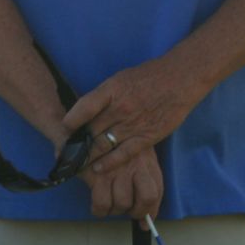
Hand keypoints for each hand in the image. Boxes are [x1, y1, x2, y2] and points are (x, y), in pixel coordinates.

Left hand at [74, 57, 207, 177]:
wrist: (181, 79)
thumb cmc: (150, 76)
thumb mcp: (121, 78)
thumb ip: (104, 96)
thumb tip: (85, 112)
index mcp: (112, 90)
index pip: (83, 107)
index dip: (70, 121)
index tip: (64, 129)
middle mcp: (120, 108)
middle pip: (90, 131)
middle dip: (76, 144)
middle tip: (66, 153)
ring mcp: (133, 124)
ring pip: (103, 145)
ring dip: (88, 156)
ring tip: (77, 164)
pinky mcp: (146, 137)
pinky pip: (123, 153)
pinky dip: (109, 163)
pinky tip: (98, 169)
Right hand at [82, 146, 163, 219]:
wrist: (87, 127)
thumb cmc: (112, 148)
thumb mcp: (135, 158)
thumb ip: (144, 188)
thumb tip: (145, 224)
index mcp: (147, 160)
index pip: (157, 191)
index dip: (151, 211)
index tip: (144, 222)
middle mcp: (135, 164)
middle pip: (146, 198)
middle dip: (136, 211)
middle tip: (125, 209)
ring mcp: (116, 169)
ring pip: (122, 204)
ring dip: (114, 210)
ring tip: (109, 202)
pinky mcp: (97, 174)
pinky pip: (102, 204)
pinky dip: (99, 211)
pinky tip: (97, 206)